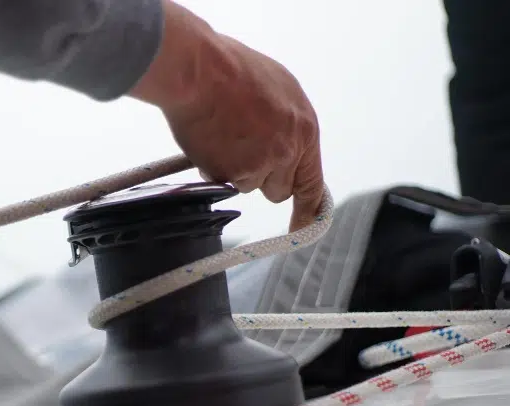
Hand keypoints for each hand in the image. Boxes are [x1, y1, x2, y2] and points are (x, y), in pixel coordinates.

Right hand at [129, 2, 324, 230]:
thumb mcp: (279, 92)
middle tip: (243, 152)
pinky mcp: (231, 173)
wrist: (201, 71)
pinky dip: (214, 167)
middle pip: (278, 190)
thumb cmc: (234, 71)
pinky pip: (221, 181)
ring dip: (235, 170)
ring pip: (248, 185)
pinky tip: (209, 140)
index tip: (304, 225)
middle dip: (262, 178)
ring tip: (223, 136)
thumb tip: (284, 148)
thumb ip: (287, 126)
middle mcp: (287, 151)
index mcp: (304, 129)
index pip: (312, 182)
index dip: (308, 209)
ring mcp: (259, 165)